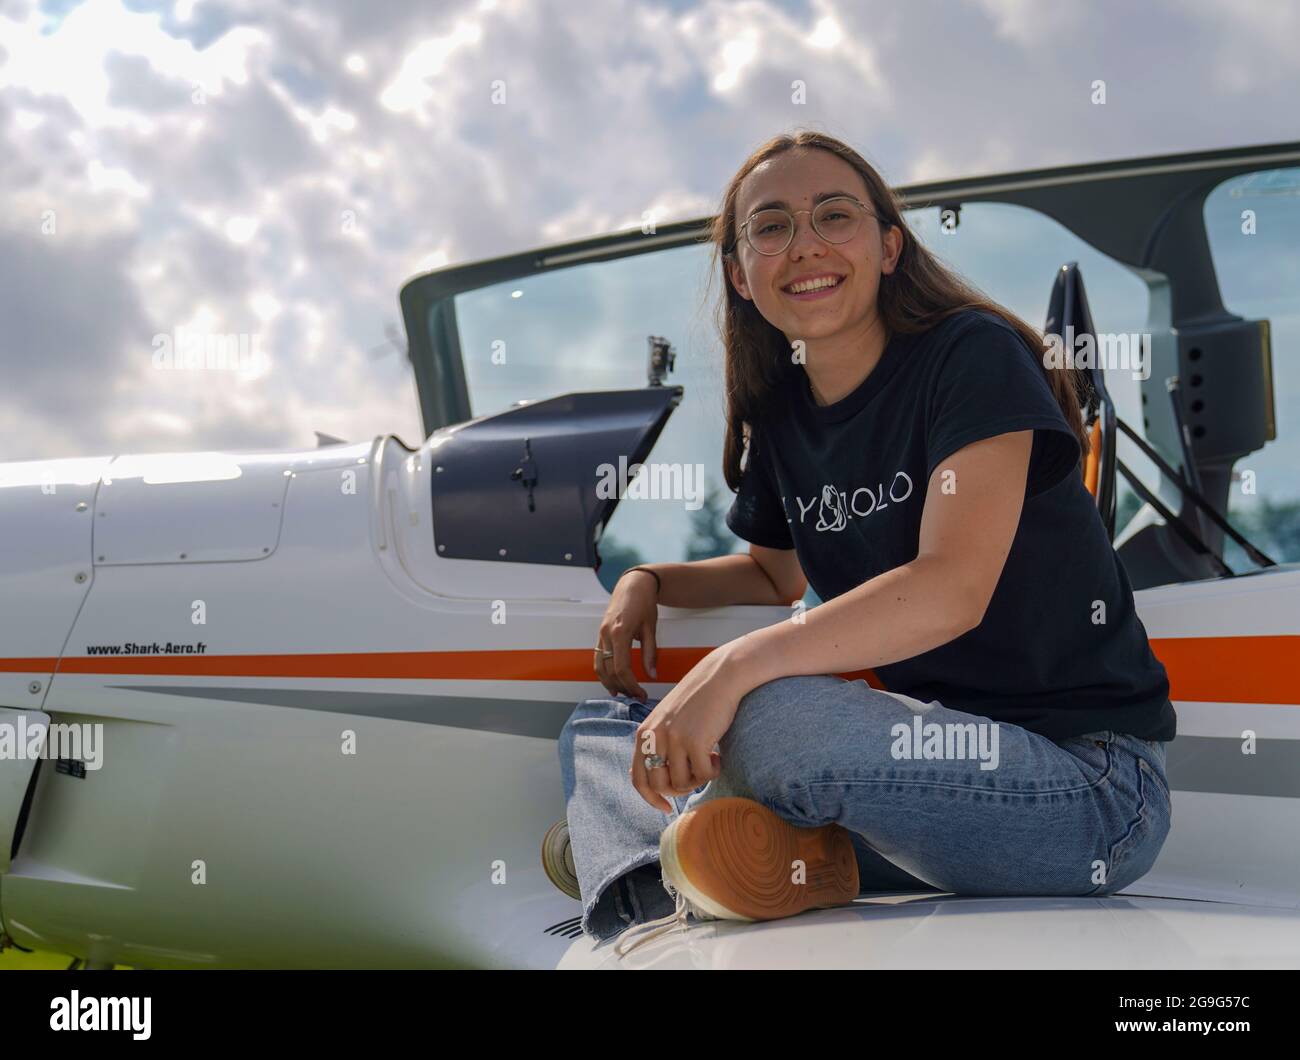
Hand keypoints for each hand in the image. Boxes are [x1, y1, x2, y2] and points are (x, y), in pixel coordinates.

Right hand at [594, 569, 659, 697]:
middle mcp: (607, 634)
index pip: (621, 668)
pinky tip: (613, 680)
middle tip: (636, 696)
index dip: (631, 684)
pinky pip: (598, 657)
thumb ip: (650, 653)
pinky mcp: (601, 634)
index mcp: (620, 632)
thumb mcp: (651, 628)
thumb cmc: (644, 602)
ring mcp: (601, 634)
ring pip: (600, 666)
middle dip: (623, 686)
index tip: (641, 693)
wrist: (633, 584)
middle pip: (610, 670)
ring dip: (610, 682)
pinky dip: (604, 672)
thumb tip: (652, 675)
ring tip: (623, 693)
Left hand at [630, 640, 750, 811]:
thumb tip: (646, 781)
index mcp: (644, 733)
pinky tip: (718, 756)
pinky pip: (702, 776)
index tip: (665, 807)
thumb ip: (655, 746)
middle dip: (679, 789)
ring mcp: (674, 740)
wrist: (719, 677)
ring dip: (698, 779)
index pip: (638, 779)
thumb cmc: (696, 701)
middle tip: (695, 778)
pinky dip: (712, 772)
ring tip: (708, 761)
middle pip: (660, 785)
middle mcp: (654, 737)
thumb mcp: (666, 721)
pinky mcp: (695, 742)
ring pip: (682, 783)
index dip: (651, 798)